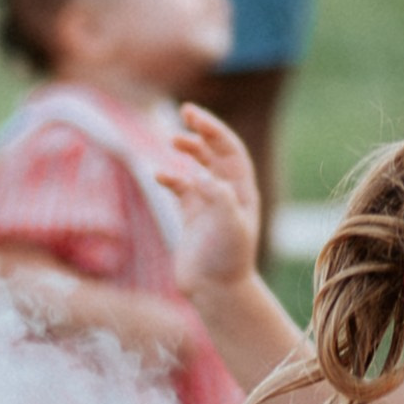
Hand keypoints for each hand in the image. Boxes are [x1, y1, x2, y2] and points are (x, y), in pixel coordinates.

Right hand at [160, 104, 264, 296]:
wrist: (215, 291)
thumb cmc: (228, 260)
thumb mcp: (230, 227)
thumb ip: (220, 199)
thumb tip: (202, 177)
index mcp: (243, 191)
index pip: (229, 150)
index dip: (213, 129)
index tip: (193, 115)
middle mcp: (228, 194)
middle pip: (215, 153)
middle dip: (202, 131)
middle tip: (185, 112)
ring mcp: (208, 205)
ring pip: (198, 167)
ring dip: (188, 150)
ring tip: (174, 139)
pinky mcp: (190, 217)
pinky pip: (180, 188)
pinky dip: (170, 178)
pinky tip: (160, 175)